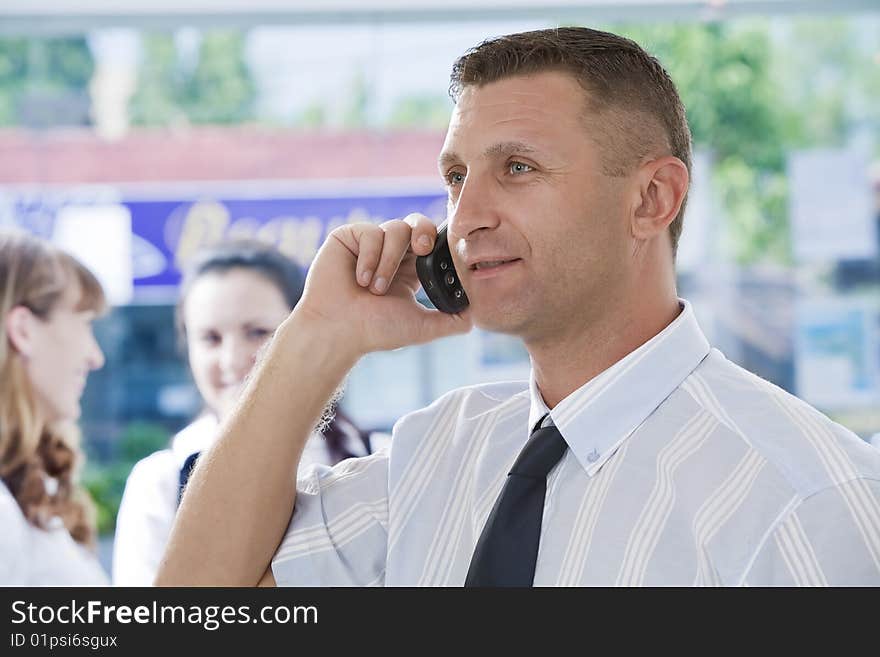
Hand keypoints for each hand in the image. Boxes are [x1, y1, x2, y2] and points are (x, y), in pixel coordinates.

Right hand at [295, 214, 472, 356]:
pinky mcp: (348, 237)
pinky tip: (360, 279)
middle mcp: (391, 253)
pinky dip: (370, 257)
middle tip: (423, 249)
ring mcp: (369, 244)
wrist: (338, 331)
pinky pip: (370, 232)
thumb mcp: (421, 327)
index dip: (439, 242)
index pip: (431, 242)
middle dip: (424, 231)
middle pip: (417, 223)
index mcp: (409, 269)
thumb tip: (477, 316)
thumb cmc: (375, 331)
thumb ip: (450, 321)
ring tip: (376, 289)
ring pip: (395, 228)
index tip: (444, 254)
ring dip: (390, 261)